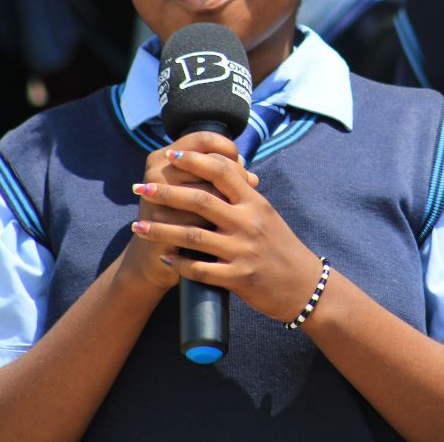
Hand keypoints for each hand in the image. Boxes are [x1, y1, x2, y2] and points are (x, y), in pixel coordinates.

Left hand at [129, 148, 322, 322]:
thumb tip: (218, 169)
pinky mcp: (239, 278)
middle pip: (200, 200)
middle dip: (166, 192)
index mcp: (255, 202)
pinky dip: (179, 264)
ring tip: (139, 227)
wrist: (304, 286)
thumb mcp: (266, 214)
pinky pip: (200, 269)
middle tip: (142, 187)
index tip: (171, 156)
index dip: (195, 161)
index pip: (223, 171)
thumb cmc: (281, 247)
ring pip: (193, 235)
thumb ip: (243, 195)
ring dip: (162, 230)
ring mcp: (243, 250)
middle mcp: (249, 222)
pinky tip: (164, 259)